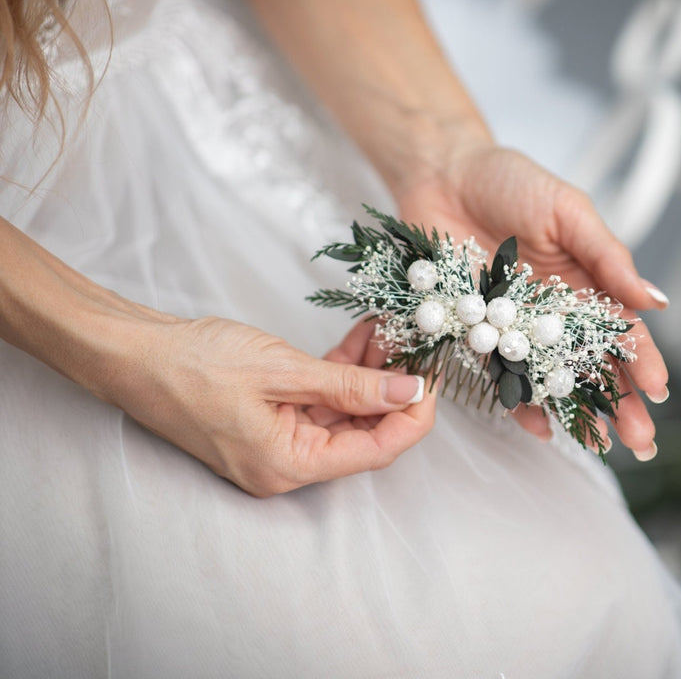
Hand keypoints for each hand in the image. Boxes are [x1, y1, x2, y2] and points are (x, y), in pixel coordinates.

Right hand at [108, 316, 435, 496]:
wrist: (131, 353)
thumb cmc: (192, 365)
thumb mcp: (282, 371)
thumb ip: (351, 385)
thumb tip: (408, 392)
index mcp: (289, 465)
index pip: (376, 451)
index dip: (413, 416)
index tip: (433, 377)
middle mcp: (286, 464)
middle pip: (363, 431)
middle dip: (393, 387)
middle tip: (416, 344)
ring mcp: (277, 442)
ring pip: (344, 411)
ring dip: (369, 373)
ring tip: (389, 331)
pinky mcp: (269, 418)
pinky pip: (320, 400)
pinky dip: (341, 372)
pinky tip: (360, 339)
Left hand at [395, 141, 669, 457]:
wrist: (444, 174)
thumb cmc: (511, 182)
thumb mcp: (568, 211)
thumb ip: (608, 256)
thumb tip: (656, 300)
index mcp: (587, 284)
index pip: (623, 330)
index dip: (644, 362)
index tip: (659, 391)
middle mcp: (556, 313)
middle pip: (594, 365)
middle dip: (621, 404)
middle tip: (642, 442)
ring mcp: (517, 327)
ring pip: (553, 379)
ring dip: (576, 413)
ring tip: (600, 447)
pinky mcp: (477, 333)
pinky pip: (499, 374)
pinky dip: (517, 402)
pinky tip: (537, 428)